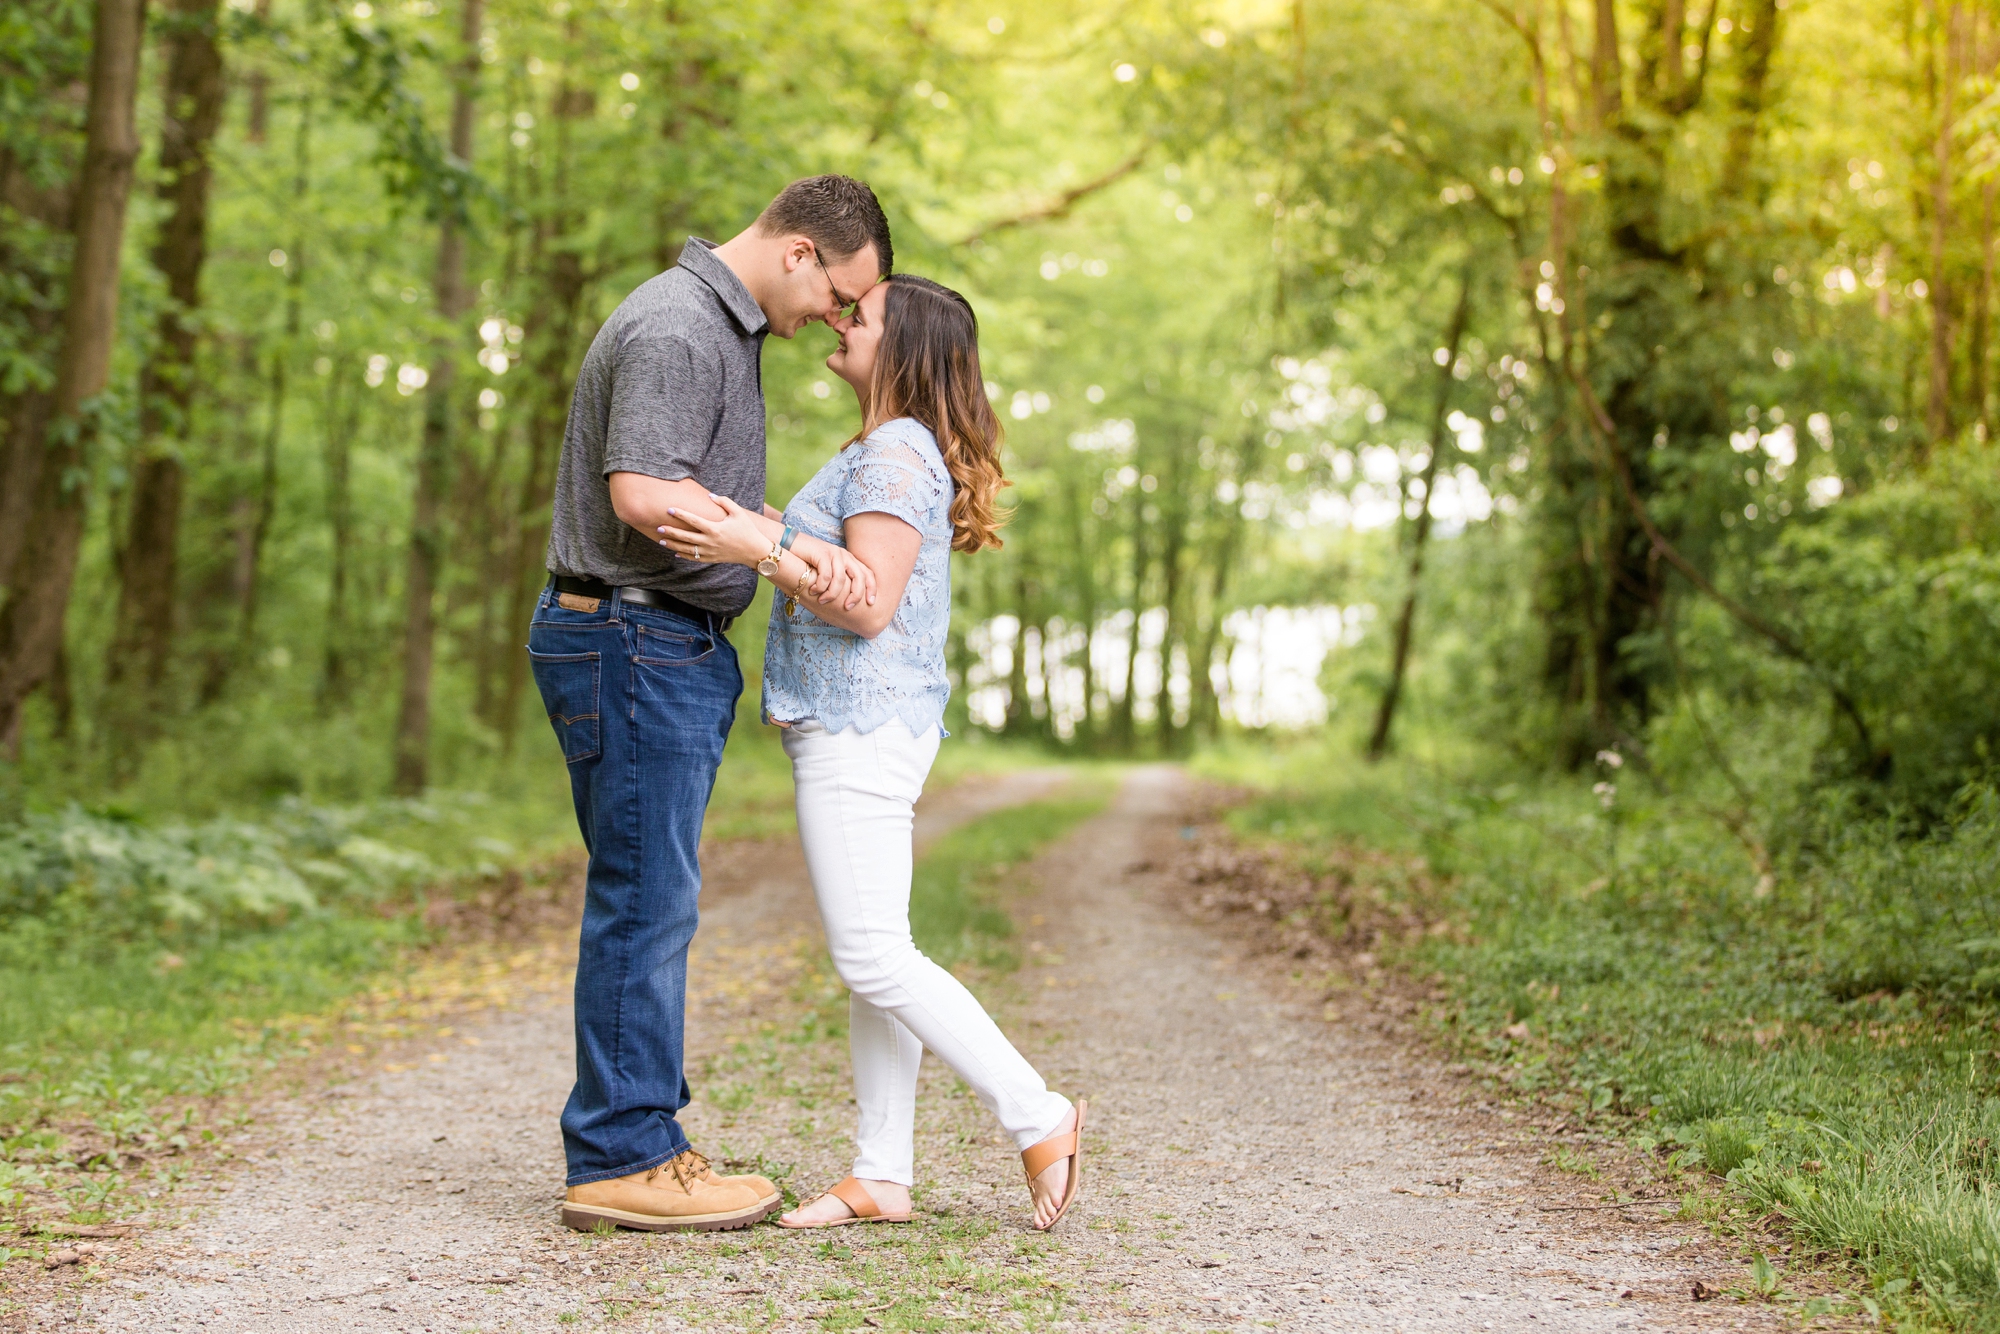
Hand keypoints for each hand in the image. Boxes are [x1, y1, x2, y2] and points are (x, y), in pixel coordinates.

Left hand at [653, 494, 768, 565]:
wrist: (754, 551)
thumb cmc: (747, 530)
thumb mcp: (738, 513)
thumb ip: (724, 502)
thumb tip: (710, 495)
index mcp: (715, 529)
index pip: (693, 520)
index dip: (680, 514)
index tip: (669, 509)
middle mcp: (710, 542)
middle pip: (685, 536)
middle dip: (671, 531)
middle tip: (658, 527)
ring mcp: (710, 552)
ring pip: (687, 549)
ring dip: (673, 545)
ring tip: (661, 540)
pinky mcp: (712, 559)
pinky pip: (694, 558)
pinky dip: (684, 556)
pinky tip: (675, 552)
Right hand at [792, 534, 876, 610]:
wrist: (786, 545)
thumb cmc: (806, 563)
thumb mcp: (826, 571)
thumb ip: (836, 581)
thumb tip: (845, 603)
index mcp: (849, 559)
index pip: (867, 574)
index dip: (871, 588)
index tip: (871, 603)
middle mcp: (844, 555)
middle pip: (859, 577)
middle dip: (856, 595)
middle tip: (847, 607)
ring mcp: (834, 553)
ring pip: (840, 579)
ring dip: (832, 594)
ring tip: (822, 600)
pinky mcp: (822, 553)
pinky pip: (826, 576)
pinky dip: (820, 587)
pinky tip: (813, 591)